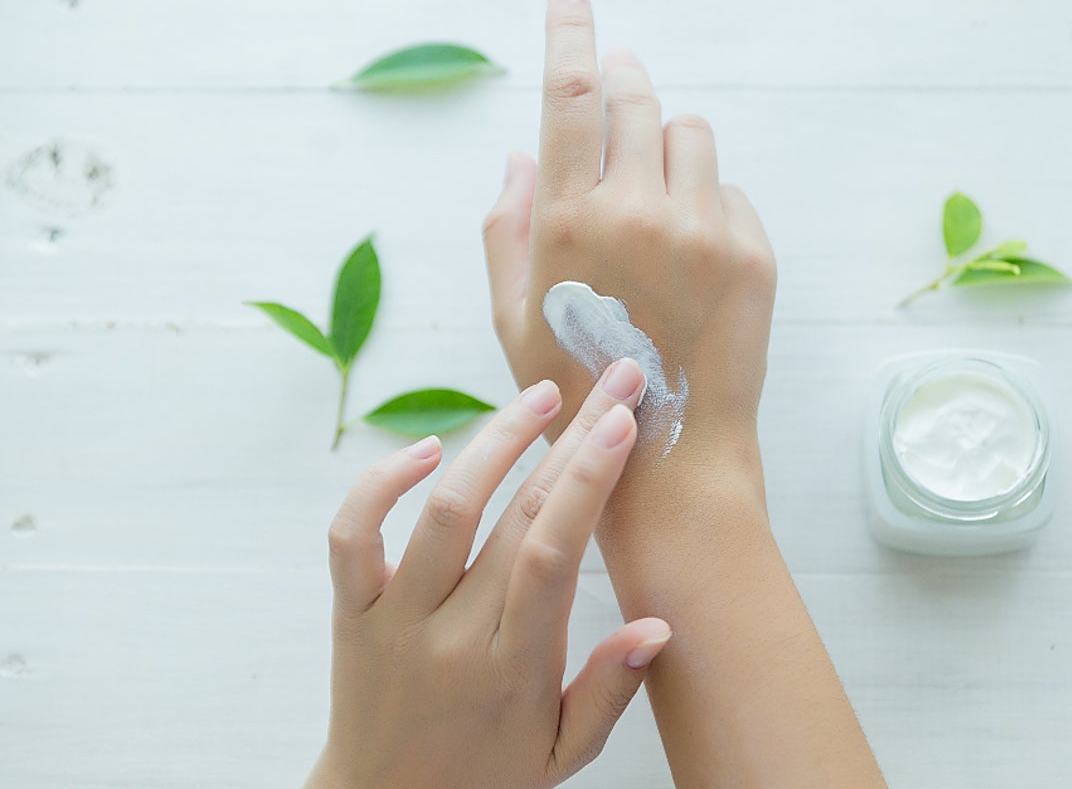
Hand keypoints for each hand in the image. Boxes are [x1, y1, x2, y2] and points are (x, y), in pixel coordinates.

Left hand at [305, 364, 669, 788]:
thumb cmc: (487, 779)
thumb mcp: (563, 754)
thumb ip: (610, 691)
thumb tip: (657, 626)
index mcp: (513, 669)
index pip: (554, 555)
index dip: (588, 481)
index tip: (622, 424)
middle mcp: (453, 635)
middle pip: (515, 517)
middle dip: (571, 440)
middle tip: (612, 384)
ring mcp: (395, 620)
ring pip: (443, 511)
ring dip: (494, 443)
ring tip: (541, 398)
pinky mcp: (352, 612)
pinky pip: (353, 536)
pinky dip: (379, 484)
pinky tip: (425, 449)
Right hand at [483, 0, 775, 468]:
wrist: (670, 454)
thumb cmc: (575, 387)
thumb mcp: (513, 316)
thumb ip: (506, 227)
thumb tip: (516, 155)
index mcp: (567, 221)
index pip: (567, 97)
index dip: (568, 33)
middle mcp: (637, 213)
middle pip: (637, 100)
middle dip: (625, 89)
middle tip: (619, 101)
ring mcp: (702, 230)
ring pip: (690, 135)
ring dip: (670, 151)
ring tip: (657, 208)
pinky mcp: (751, 253)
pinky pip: (729, 190)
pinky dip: (709, 205)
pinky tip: (693, 262)